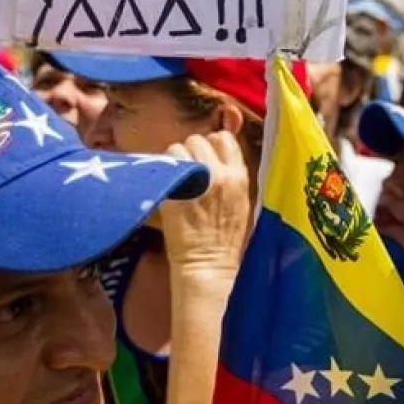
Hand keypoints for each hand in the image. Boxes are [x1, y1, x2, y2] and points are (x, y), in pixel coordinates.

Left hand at [159, 131, 252, 276]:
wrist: (208, 265)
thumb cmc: (225, 238)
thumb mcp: (241, 202)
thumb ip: (232, 176)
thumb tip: (219, 157)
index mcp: (238, 176)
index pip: (224, 139)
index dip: (211, 145)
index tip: (205, 158)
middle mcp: (219, 174)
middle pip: (198, 140)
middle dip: (191, 151)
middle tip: (187, 169)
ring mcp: (196, 182)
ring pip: (178, 147)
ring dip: (174, 158)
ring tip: (176, 177)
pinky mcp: (175, 192)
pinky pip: (164, 164)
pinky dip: (162, 170)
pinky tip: (166, 184)